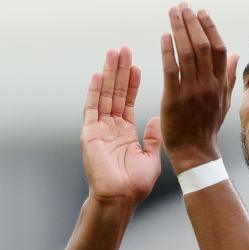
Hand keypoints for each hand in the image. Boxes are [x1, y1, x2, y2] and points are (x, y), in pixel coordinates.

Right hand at [82, 46, 162, 204]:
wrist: (120, 199)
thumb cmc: (135, 185)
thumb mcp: (151, 157)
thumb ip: (153, 138)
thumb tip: (158, 120)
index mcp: (125, 133)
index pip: (127, 102)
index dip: (131, 84)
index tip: (137, 66)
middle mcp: (110, 128)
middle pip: (115, 93)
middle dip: (120, 72)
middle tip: (124, 50)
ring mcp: (99, 129)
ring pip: (104, 95)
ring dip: (108, 74)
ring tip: (113, 54)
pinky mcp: (90, 134)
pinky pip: (92, 109)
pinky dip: (94, 91)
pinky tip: (98, 75)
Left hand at [159, 3, 238, 172]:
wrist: (196, 152)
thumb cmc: (207, 128)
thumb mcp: (224, 102)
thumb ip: (229, 77)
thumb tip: (236, 56)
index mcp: (220, 84)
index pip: (219, 49)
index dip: (210, 27)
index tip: (201, 12)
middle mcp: (208, 85)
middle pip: (203, 45)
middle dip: (193, 22)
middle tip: (183, 6)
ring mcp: (192, 91)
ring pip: (187, 53)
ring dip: (179, 29)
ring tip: (173, 13)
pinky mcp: (174, 99)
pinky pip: (171, 70)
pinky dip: (168, 51)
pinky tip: (164, 36)